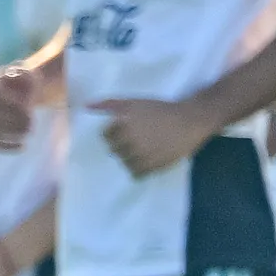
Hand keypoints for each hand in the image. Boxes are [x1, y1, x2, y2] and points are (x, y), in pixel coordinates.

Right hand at [0, 62, 41, 150]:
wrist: (21, 92)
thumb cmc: (24, 81)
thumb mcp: (26, 71)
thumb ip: (21, 71)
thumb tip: (12, 74)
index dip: (11, 104)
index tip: (28, 106)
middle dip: (15, 120)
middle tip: (31, 121)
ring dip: (13, 134)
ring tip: (29, 131)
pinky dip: (7, 147)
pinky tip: (22, 146)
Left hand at [90, 96, 217, 179]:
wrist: (189, 121)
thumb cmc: (160, 109)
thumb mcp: (134, 102)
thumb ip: (109, 104)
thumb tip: (86, 106)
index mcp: (122, 123)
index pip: (105, 136)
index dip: (114, 134)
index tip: (126, 131)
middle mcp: (128, 140)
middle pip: (114, 150)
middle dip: (122, 145)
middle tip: (137, 140)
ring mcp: (140, 155)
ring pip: (124, 163)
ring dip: (130, 158)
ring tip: (144, 149)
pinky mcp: (151, 166)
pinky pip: (135, 173)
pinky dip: (139, 169)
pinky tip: (148, 159)